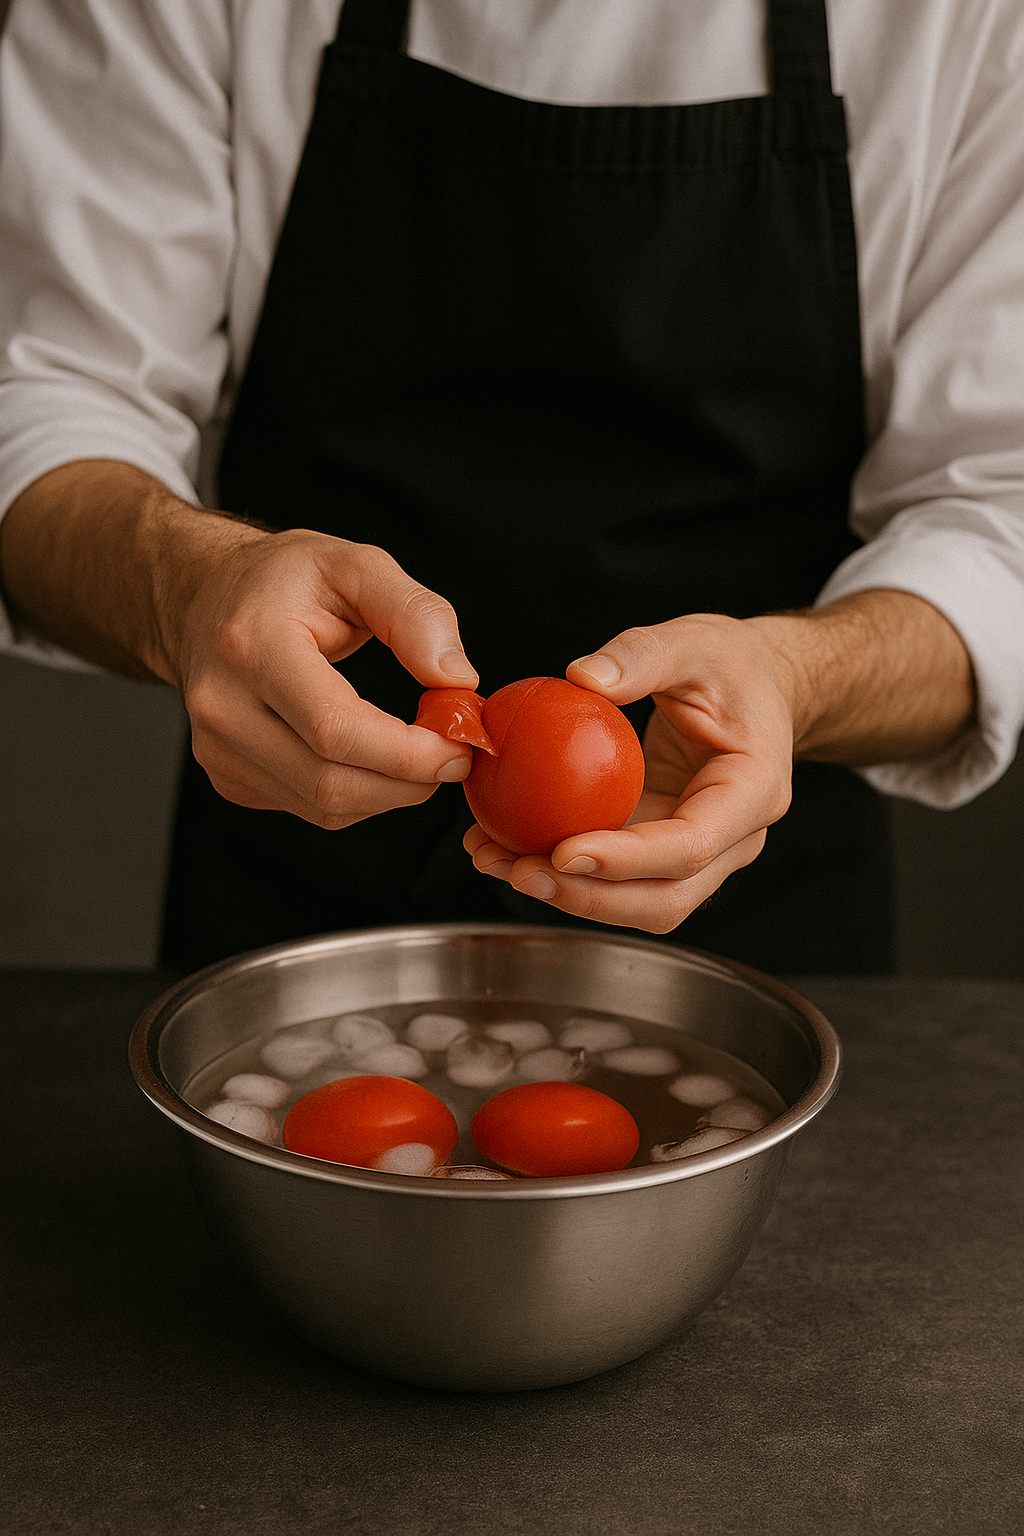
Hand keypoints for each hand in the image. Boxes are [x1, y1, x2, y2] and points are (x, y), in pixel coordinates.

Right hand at [0, 463, 478, 827]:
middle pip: (330, 783)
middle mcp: (222, 705)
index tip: (460, 745)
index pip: (335, 729)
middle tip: (453, 758)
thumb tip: (457, 679)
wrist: (205, 598)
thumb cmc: (284, 580)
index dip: (408, 753)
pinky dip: (359, 795)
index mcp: (252, 645)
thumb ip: (414, 614)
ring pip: (324, 808)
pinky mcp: (228, 777)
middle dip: (409, 782)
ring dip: (389, 793)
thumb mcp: (355, 565)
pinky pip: (310, 810)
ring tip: (418, 754)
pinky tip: (372, 757)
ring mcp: (218, 750)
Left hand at [464, 613, 795, 932]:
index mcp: (752, 791)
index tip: (563, 851)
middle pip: (664, 897)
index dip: (627, 860)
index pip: (690, 845)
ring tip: (496, 861)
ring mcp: (701, 853)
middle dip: (587, 896)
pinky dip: (563, 872)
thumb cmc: (733, 664)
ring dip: (567, 894)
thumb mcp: (692, 642)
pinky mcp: (663, 848)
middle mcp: (734, 838)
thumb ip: (642, 655)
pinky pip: (616, 877)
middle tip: (518, 870)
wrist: (760, 686)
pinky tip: (505, 847)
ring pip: (638, 902)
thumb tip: (582, 678)